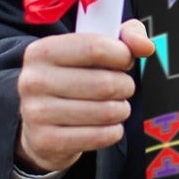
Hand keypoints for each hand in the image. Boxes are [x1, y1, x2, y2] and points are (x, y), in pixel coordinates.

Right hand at [15, 18, 154, 173]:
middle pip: (105, 83)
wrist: (39, 124)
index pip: (95, 47)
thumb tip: (145, 46)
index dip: (122, 55)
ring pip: (106, 112)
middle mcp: (33, 80)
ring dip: (121, 110)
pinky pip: (100, 136)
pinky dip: (113, 131)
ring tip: (115, 107)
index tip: (125, 60)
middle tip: (122, 88)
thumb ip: (125, 37)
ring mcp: (36, 113)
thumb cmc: (73, 79)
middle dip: (125, 86)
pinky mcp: (46, 141)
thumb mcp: (93, 49)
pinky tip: (106, 126)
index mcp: (42, 51)